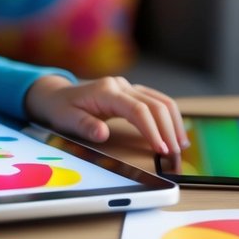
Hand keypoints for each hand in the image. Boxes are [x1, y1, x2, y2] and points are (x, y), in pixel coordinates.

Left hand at [23, 74, 188, 154]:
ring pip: (161, 100)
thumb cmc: (62, 108)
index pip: (137, 110)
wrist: (58, 95)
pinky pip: (157, 102)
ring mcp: (128, 88)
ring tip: (180, 145)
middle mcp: (120, 86)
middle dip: (168, 129)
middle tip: (175, 153)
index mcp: (106, 91)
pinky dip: (169, 117)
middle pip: (155, 104)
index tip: (161, 149)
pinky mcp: (132, 93)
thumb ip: (84, 126)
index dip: (152, 130)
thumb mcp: (66, 119)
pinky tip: (174, 132)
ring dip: (173, 122)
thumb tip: (102, 133)